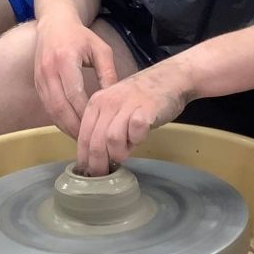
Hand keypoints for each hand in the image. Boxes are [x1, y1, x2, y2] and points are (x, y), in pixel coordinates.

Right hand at [34, 16, 117, 138]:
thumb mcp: (100, 49)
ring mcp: (40, 78)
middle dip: (75, 126)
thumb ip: (108, 73)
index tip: (99, 125)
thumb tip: (114, 100)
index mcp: (65, 59)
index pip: (74, 94)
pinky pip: (47, 107)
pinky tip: (70, 127)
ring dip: (65, 126)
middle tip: (90, 139)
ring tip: (81, 138)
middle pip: (60, 106)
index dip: (86, 113)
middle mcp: (49, 70)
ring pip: (51, 110)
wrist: (54, 24)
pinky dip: (58, 120)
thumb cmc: (80, 36)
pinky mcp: (37, 83)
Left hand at [76, 64, 191, 175]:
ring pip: (111, 139)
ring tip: (124, 155)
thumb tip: (99, 158)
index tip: (87, 172)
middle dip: (97, 163)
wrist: (170, 78)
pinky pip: (135, 132)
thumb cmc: (142, 97)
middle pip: (95, 141)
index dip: (84, 157)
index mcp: (97, 102)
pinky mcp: (146, 109)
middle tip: (103, 175)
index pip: (83, 135)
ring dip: (117, 153)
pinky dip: (136, 141)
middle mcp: (108, 102)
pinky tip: (139, 139)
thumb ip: (106, 129)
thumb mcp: (116, 109)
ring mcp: (127, 105)